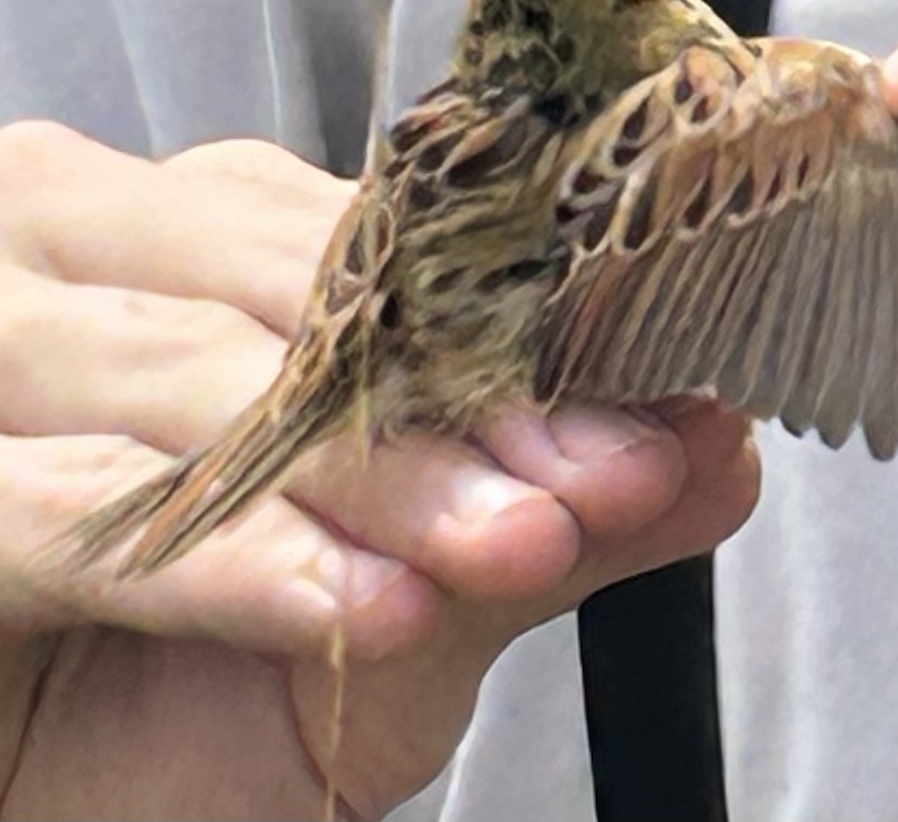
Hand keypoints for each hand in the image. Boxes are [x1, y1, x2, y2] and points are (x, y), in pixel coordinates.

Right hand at [0, 123, 758, 819]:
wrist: (61, 813)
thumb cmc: (203, 696)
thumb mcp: (403, 604)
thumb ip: (543, 506)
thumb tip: (718, 439)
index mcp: (202, 246)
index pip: (381, 249)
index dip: (523, 332)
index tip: (660, 417)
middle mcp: (83, 252)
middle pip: (293, 289)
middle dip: (463, 398)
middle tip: (608, 481)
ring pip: (199, 370)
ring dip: (373, 468)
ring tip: (518, 544)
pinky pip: (70, 506)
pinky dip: (232, 555)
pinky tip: (361, 608)